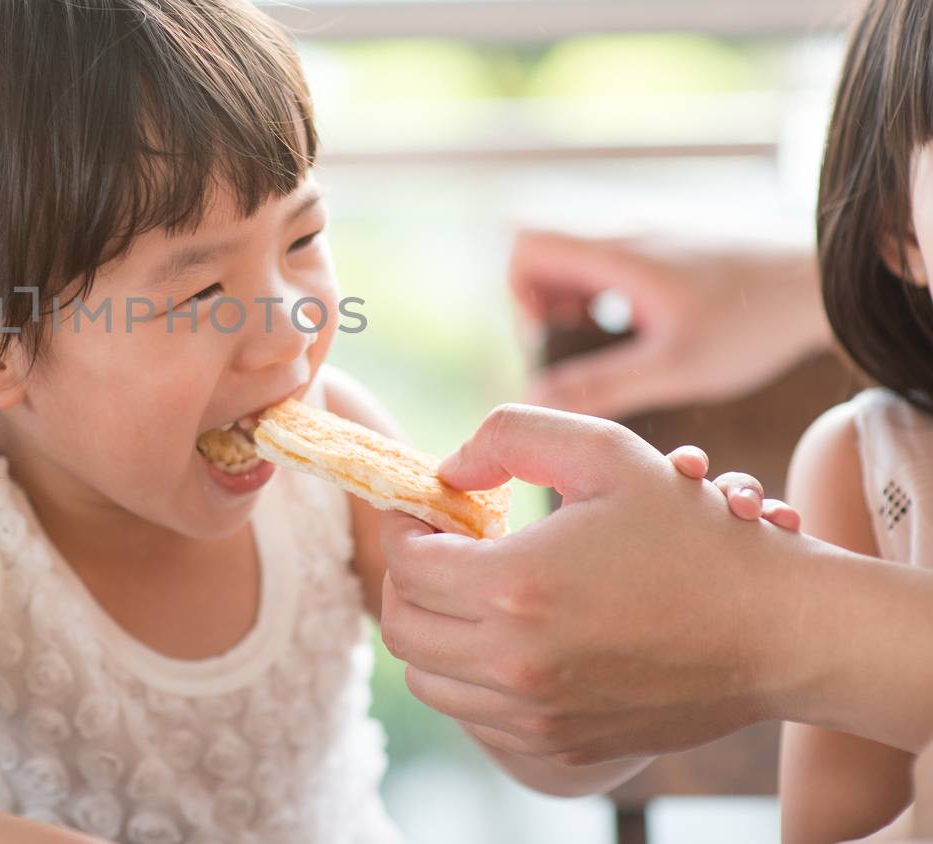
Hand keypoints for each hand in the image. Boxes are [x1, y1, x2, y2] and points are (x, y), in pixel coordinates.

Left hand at [379, 404, 823, 763]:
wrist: (779, 630)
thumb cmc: (695, 531)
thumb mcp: (605, 452)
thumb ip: (509, 437)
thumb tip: (448, 472)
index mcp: (515, 587)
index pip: (405, 564)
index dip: (407, 526)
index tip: (430, 509)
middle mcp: (515, 662)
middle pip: (403, 626)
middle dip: (410, 578)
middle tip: (444, 548)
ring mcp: (536, 714)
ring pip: (430, 678)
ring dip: (436, 629)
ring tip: (476, 590)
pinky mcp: (560, 743)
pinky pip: (475, 714)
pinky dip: (472, 675)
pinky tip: (512, 634)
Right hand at [511, 228, 828, 416]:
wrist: (823, 280)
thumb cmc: (753, 322)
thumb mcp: (675, 367)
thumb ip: (602, 384)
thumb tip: (536, 400)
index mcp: (615, 253)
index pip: (524, 246)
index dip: (518, 292)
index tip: (548, 333)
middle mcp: (624, 231)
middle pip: (542, 246)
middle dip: (541, 296)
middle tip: (571, 338)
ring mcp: (647, 232)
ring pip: (575, 251)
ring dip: (571, 293)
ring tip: (602, 334)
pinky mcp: (667, 242)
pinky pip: (607, 255)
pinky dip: (602, 288)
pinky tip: (637, 323)